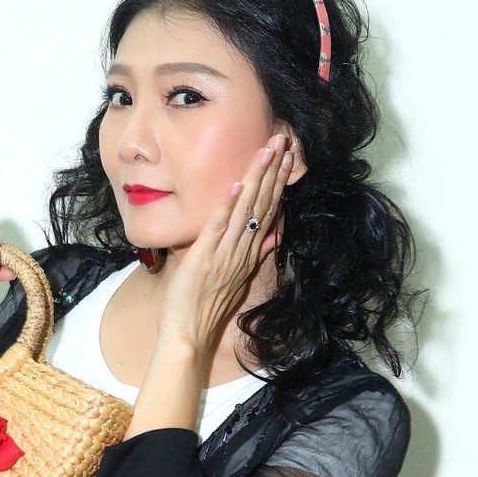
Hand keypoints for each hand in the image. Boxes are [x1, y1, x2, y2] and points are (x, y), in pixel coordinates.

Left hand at [157, 134, 293, 350]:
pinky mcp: (205, 258)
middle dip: (274, 171)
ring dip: (257, 179)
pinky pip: (219, 228)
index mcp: (249, 253)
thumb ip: (253, 257)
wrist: (190, 335)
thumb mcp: (236, 281)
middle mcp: (242, 250)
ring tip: (267, 151)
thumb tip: (271, 238)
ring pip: (246, 210)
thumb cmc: (206, 310)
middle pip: (263, 204)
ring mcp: (225, 253)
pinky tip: (236, 185)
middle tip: (284, 141)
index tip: (288, 157)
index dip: (279, 182)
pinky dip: (227, 206)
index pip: (269, 211)